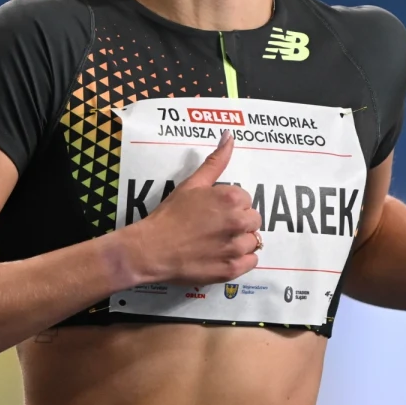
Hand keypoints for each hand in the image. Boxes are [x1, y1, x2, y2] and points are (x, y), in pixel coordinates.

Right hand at [125, 130, 261, 285]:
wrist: (152, 249)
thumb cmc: (170, 215)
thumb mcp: (192, 184)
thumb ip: (215, 161)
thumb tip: (230, 136)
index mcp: (232, 198)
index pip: (245, 199)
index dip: (230, 205)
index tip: (213, 211)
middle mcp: (239, 221)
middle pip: (253, 220)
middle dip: (238, 222)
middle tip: (214, 227)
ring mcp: (236, 247)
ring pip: (253, 241)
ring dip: (240, 241)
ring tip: (217, 242)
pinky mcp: (233, 269)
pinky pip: (252, 261)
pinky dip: (241, 259)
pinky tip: (222, 255)